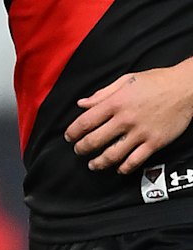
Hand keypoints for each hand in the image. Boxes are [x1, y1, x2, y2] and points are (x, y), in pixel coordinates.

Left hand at [64, 68, 192, 174]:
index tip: (68, 137)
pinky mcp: (154, 143)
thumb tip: (82, 104)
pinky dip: (124, 168)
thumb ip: (102, 94)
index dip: (73, 131)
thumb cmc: (155, 81)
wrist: (184, 88)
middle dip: (82, 148)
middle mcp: (125, 119)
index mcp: (115, 102)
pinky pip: (135, 160)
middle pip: (96, 140)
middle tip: (78, 151)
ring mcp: (140, 133)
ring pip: (113, 154)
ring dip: (99, 162)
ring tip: (92, 165)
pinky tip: (118, 168)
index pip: (86, 121)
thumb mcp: (125, 80)